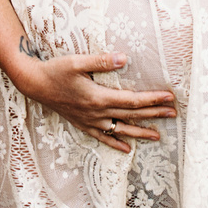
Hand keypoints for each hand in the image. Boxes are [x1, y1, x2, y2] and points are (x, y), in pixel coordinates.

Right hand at [6, 42, 177, 151]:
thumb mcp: (77, 62)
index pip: (132, 100)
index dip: (152, 99)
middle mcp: (97, 113)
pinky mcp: (83, 124)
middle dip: (153, 114)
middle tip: (173, 114)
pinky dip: (116, 143)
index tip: (168, 98)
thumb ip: (102, 61)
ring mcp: (90, 121)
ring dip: (140, 132)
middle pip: (131, 115)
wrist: (34, 84)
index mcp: (98, 97)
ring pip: (120, 129)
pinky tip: (127, 149)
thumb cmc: (55, 70)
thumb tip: (124, 58)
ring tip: (158, 135)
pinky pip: (103, 137)